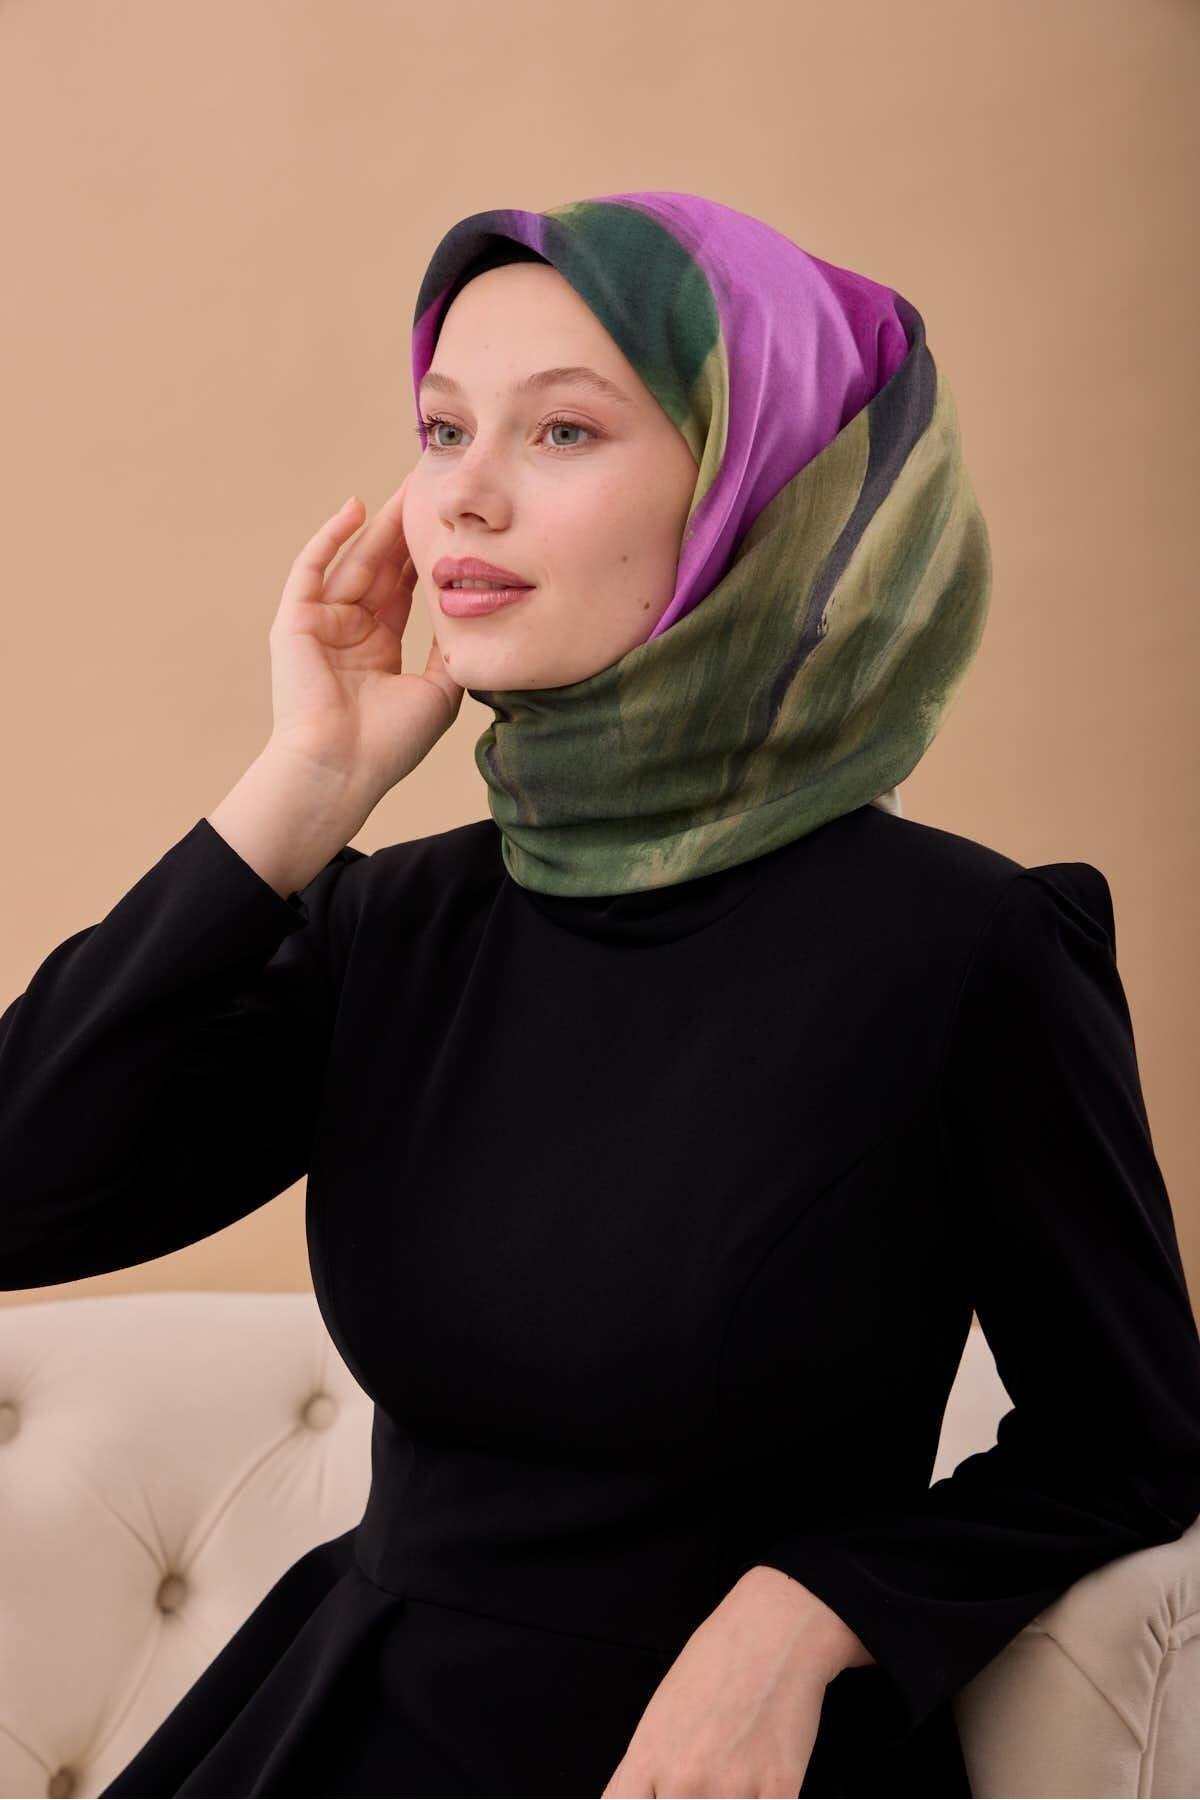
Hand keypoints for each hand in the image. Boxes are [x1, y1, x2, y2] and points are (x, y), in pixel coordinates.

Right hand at [265, 478, 464, 805]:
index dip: (427, 557)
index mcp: (378, 649)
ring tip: (407, 488)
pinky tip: (356, 508)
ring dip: (379, 526)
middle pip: (382, 568)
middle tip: (432, 490)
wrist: (340, 770)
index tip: (452, 525)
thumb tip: (477, 611)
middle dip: (406, 530)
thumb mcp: (438, 691)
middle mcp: (349, 631)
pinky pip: (312, 569)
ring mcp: (321, 624)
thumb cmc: (388, 744)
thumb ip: (451, 649)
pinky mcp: (295, 622)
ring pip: (354, 562)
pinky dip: (330, 537)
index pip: (405, 589)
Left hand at [601, 1567, 869, 1798]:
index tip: (658, 1796)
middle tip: (704, 1775)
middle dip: (688, 1799)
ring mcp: (732, 1787)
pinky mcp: (780, 1787)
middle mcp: (684, 1779)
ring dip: (729, 1799)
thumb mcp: (661, 1711)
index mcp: (648, 1758)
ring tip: (734, 1770)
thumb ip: (644, 1769)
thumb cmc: (713, 1663)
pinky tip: (764, 1786)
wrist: (772, 1628)